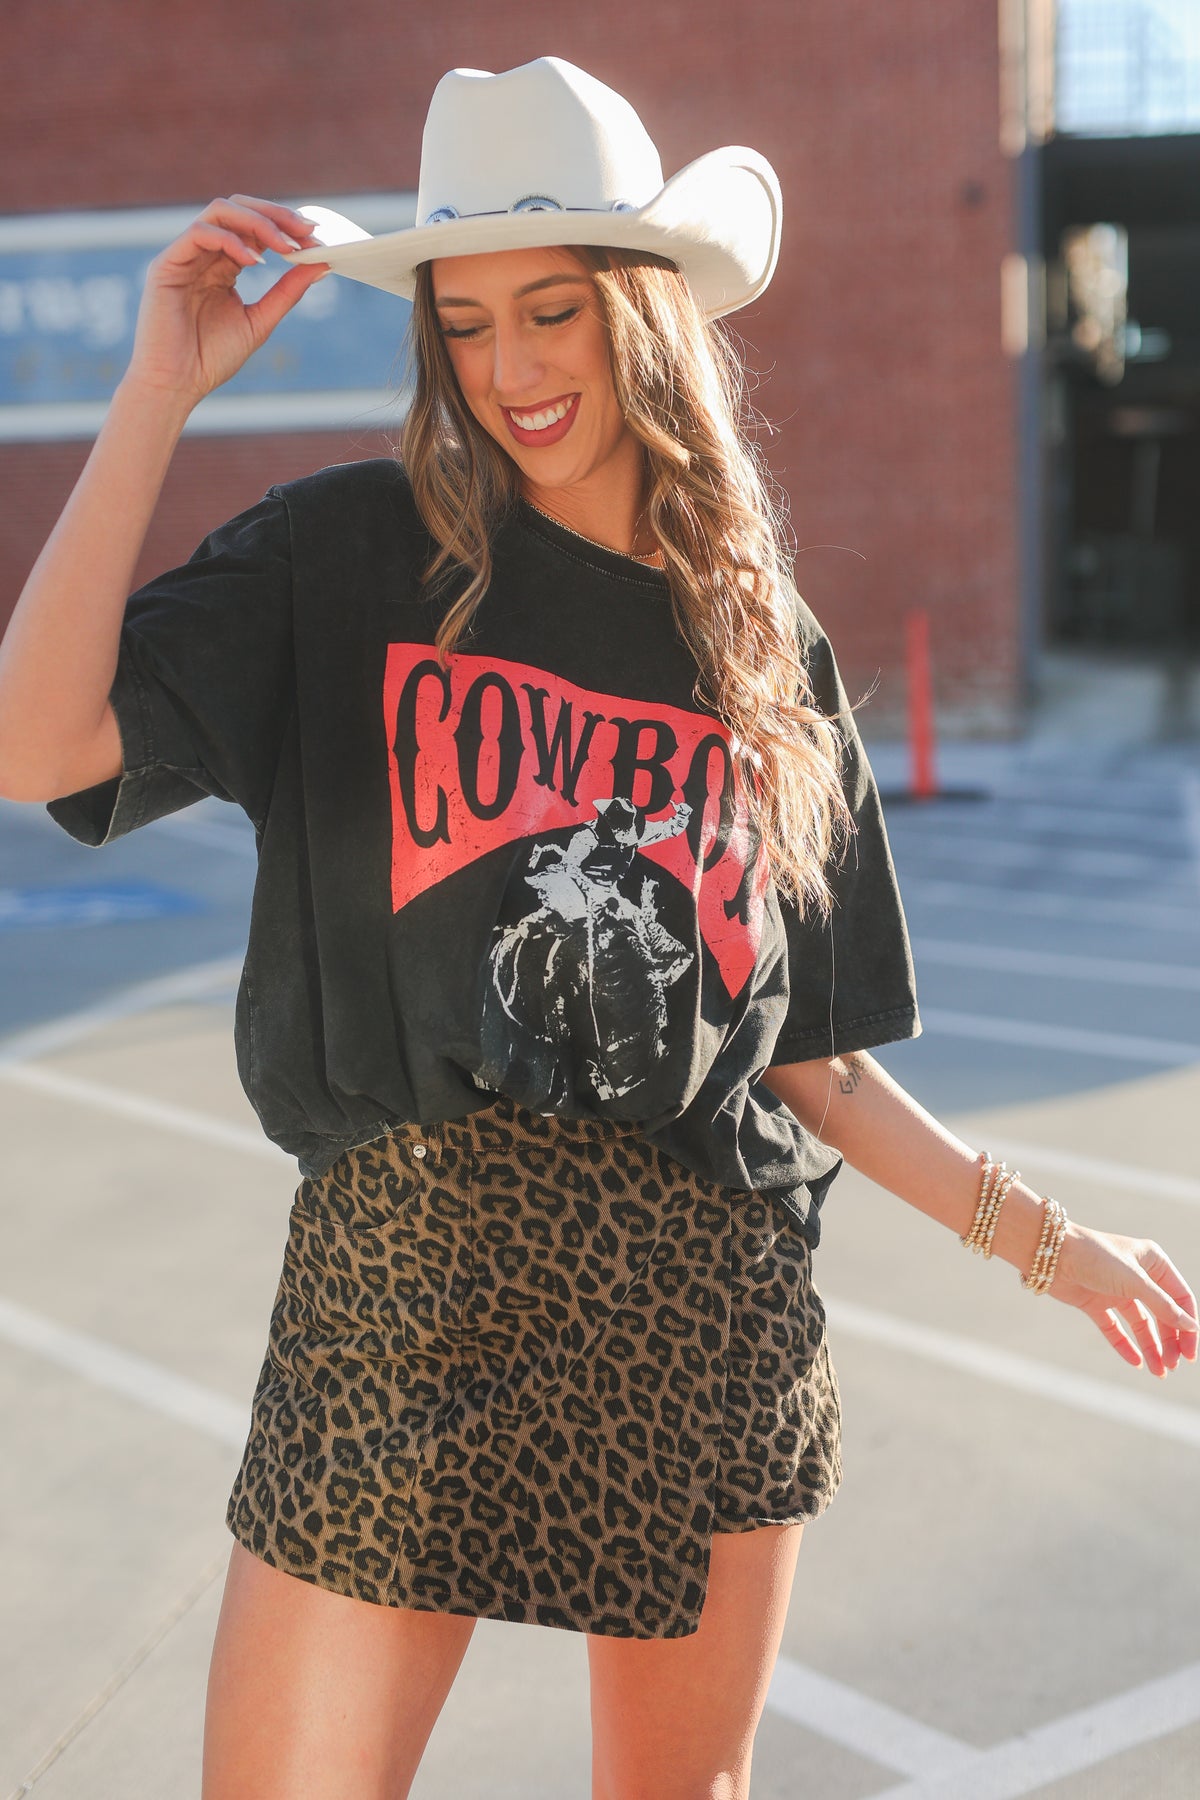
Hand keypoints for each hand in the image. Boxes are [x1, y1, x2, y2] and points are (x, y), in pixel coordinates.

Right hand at [123, 195, 331, 407]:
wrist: (175, 384)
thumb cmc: (211, 358)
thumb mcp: (260, 321)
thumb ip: (287, 292)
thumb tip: (321, 264)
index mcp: (223, 265)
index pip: (254, 229)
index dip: (285, 226)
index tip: (316, 237)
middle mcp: (203, 254)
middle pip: (238, 209)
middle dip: (276, 214)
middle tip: (306, 230)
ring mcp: (184, 255)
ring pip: (220, 212)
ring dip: (258, 222)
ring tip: (286, 245)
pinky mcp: (166, 264)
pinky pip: (199, 233)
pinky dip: (231, 241)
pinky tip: (254, 261)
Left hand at [1049, 1223, 1197, 1376]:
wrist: (1050, 1254)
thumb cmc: (1096, 1257)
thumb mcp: (1135, 1282)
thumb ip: (1163, 1306)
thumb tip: (1191, 1327)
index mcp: (1153, 1262)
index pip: (1180, 1298)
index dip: (1187, 1326)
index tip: (1190, 1352)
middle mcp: (1137, 1276)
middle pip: (1162, 1314)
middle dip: (1169, 1341)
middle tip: (1172, 1366)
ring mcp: (1116, 1290)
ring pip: (1140, 1324)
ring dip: (1151, 1347)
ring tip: (1159, 1372)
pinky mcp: (1095, 1302)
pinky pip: (1115, 1328)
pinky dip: (1125, 1345)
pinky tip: (1136, 1362)